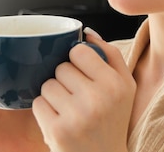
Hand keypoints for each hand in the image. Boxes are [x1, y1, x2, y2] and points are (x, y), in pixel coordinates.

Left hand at [32, 29, 135, 151]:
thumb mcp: (125, 87)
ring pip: (47, 85)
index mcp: (116, 84)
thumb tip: (87, 32)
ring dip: (53, 95)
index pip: (80, 51)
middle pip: (61, 68)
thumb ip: (110, 55)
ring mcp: (77, 115)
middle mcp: (98, 98)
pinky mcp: (58, 131)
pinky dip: (44, 111)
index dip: (76, 60)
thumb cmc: (113, 121)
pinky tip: (59, 120)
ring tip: (68, 109)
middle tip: (76, 96)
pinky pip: (38, 104)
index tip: (82, 73)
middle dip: (65, 79)